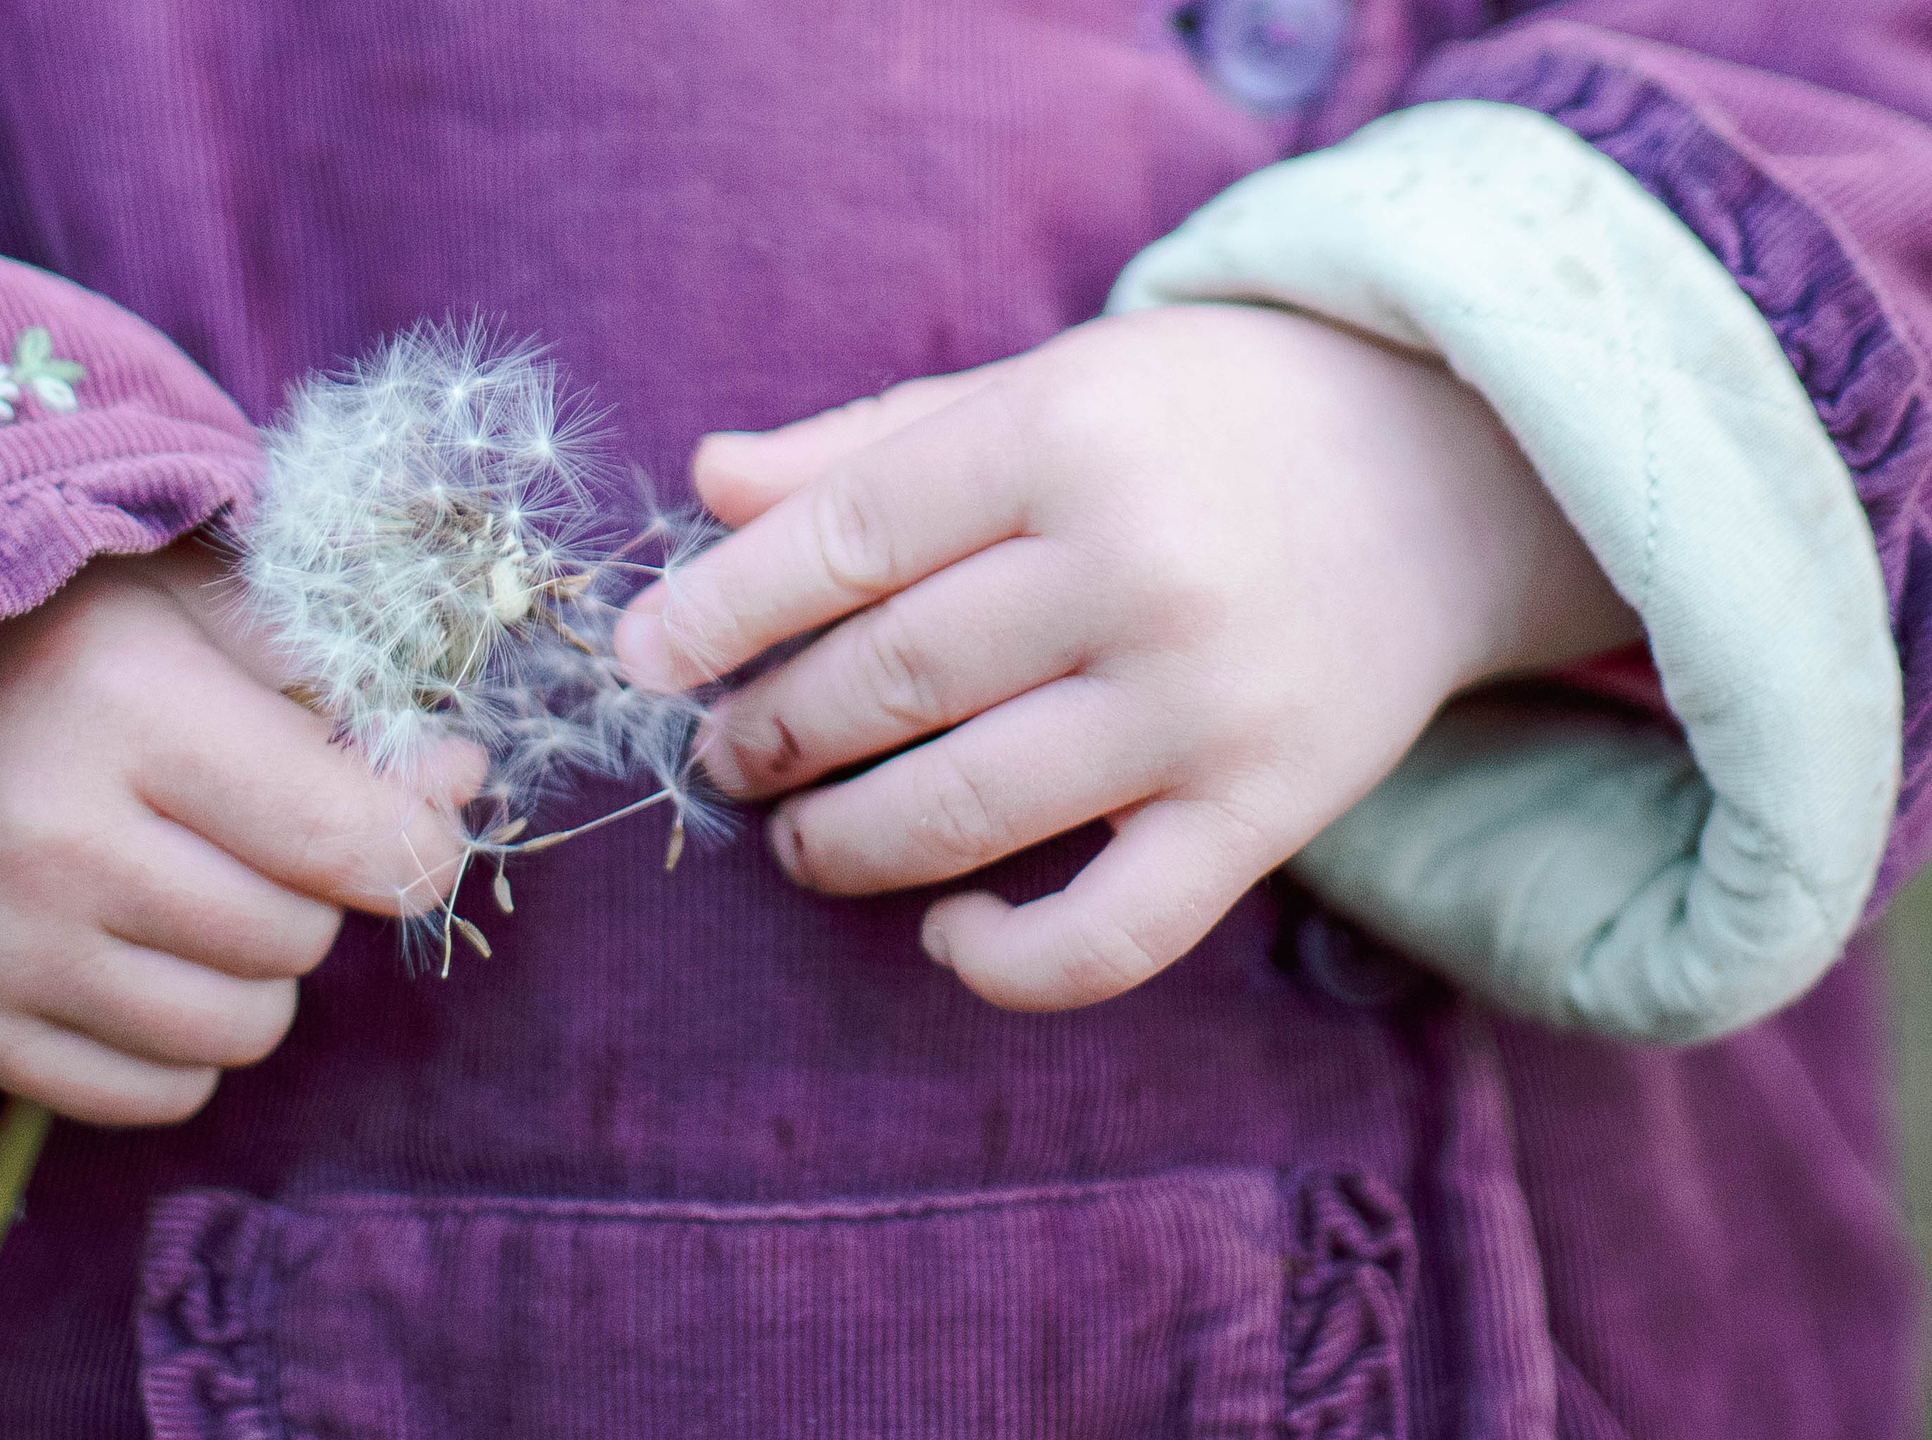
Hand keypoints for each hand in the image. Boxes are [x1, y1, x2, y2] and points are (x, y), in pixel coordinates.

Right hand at [0, 543, 477, 1125]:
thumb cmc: (90, 641)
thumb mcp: (215, 606)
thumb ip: (352, 687)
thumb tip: (460, 786)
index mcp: (123, 701)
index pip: (350, 841)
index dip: (416, 843)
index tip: (412, 814)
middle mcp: (44, 835)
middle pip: (298, 941)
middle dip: (311, 891)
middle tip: (250, 828)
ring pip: (242, 1030)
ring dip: (254, 971)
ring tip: (193, 886)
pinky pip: (162, 1094)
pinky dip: (183, 1039)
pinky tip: (140, 949)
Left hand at [616, 304, 1638, 1010]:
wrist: (1451, 467)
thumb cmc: (1201, 423)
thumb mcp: (1040, 387)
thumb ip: (867, 445)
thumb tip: (703, 487)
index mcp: (1061, 435)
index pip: (840, 541)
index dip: (716, 611)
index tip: (638, 661)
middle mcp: (1133, 566)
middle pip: (885, 680)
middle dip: (770, 734)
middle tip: (723, 755)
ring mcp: (1204, 701)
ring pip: (965, 808)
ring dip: (842, 843)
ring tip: (794, 837)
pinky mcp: (1267, 810)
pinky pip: (1113, 933)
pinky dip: (1006, 962)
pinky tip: (944, 934)